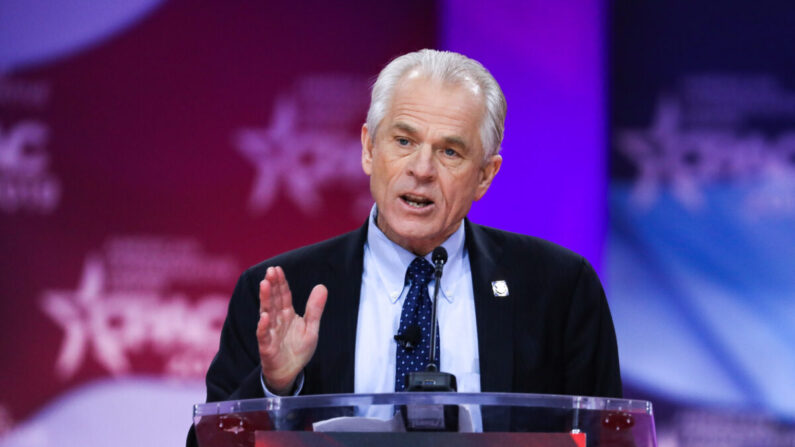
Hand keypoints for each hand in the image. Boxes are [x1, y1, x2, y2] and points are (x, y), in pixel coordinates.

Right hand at [256, 266, 326, 394]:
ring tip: (265, 285)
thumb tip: (322, 286)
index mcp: (286, 314)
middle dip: (272, 286)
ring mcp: (270, 333)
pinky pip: (264, 336)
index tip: (277, 269)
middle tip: (270, 272)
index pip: (283, 295)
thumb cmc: (298, 350)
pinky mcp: (267, 347)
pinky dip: (263, 327)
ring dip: (265, 300)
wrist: (290, 372)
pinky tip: (264, 317)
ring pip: (266, 313)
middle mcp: (276, 321)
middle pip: (273, 301)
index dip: (281, 282)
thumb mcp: (311, 328)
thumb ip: (315, 308)